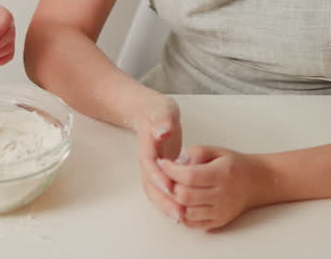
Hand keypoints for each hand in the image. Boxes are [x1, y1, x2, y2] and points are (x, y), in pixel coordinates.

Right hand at [133, 94, 183, 221]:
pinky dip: (169, 203)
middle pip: (151, 186)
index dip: (159, 178)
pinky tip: (182, 213)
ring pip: (156, 193)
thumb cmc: (158, 112)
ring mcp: (152, 170)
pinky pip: (162, 193)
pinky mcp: (160, 175)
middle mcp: (148, 163)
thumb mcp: (162, 111)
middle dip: (164, 201)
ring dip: (167, 207)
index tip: (170, 187)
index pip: (150, 166)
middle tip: (179, 213)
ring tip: (182, 219)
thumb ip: (162, 121)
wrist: (149, 113)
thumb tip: (161, 132)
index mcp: (147, 147)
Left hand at [157, 146, 272, 229]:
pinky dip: (182, 213)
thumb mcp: (217, 150)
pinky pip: (193, 223)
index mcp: (222, 174)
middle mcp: (222, 195)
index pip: (189, 175)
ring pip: (186, 212)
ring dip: (174, 201)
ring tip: (173, 188)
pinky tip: (181, 202)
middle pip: (185, 196)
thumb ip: (196, 152)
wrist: (257, 182)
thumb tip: (176, 162)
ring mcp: (220, 211)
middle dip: (170, 185)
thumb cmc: (234, 165)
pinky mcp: (218, 222)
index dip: (171, 170)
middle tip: (166, 176)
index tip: (163, 162)